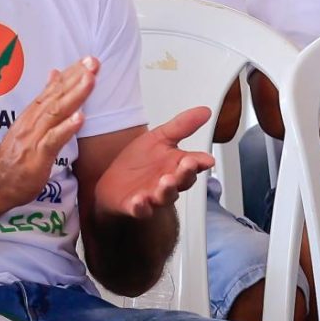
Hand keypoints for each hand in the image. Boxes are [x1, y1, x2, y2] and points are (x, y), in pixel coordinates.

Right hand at [0, 58, 93, 210]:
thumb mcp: (30, 124)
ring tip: (90, 80)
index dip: (70, 73)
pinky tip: (79, 118)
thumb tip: (55, 75)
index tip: (88, 59)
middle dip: (76, 78)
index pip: (53, 89)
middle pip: (56, 96)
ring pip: (56, 112)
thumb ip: (44, 102)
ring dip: (74, 95)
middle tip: (93, 62)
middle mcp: (33, 121)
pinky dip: (66, 128)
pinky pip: (53, 140)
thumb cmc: (15, 156)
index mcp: (33, 114)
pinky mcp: (37, 156)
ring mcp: (34, 137)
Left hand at [91, 104, 215, 219]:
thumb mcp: (160, 138)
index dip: (200, 162)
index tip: (206, 160)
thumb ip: (182, 126)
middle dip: (186, 173)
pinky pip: (140, 209)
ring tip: (166, 181)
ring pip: (165, 196)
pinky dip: (141, 207)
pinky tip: (139, 201)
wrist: (113, 182)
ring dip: (167, 189)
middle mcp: (169, 183)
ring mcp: (153, 196)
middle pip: (183, 181)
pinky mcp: (135, 207)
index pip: (194, 164)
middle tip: (188, 163)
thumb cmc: (139, 161)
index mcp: (177, 166)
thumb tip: (205, 111)